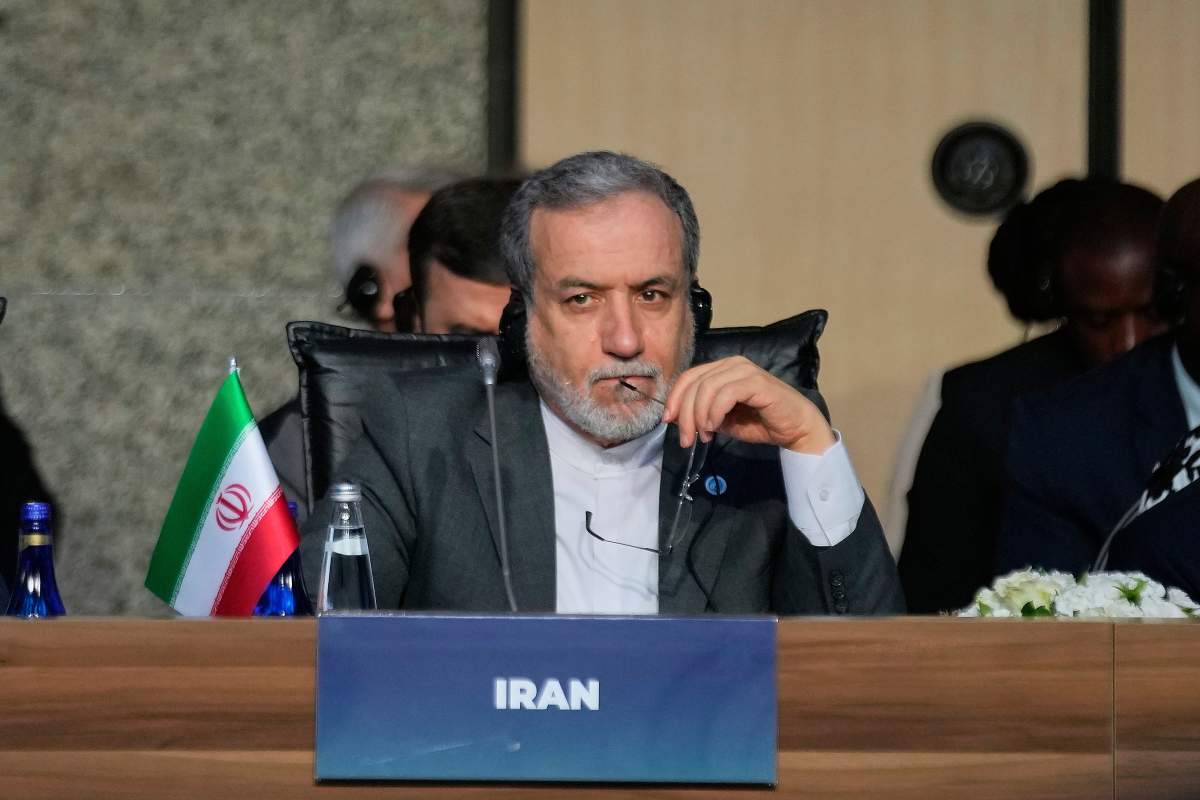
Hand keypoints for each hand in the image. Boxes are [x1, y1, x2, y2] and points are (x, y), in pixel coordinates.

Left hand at [662, 356, 835, 453]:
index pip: (688, 377)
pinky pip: (725, 394)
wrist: (795, 428)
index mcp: (721, 369)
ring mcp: (744, 370)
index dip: (675, 398)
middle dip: (685, 413)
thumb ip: (701, 414)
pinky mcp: (756, 381)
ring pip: (706, 387)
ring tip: (703, 436)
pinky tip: (715, 427)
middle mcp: (731, 364)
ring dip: (699, 416)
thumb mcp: (721, 420)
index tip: (669, 421)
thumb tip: (676, 417)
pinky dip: (714, 412)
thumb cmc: (760, 423)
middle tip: (686, 439)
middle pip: (694, 382)